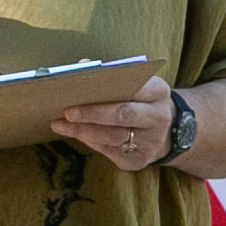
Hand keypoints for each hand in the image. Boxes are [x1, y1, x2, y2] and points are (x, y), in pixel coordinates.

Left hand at [53, 73, 176, 171]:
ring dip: (84, 131)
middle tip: (67, 112)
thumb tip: (82, 66)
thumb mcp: (134, 84)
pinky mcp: (140, 159)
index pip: (132, 88)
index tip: (79, 89)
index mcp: (158, 92)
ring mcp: (151, 142)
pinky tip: (75, 133)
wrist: (164, 131)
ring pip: (113, 137)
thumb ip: (111, 75)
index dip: (106, 89)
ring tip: (61, 124)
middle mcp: (158, 118)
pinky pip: (110, 151)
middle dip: (92, 114)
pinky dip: (90, 142)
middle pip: (123, 115)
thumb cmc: (139, 101)